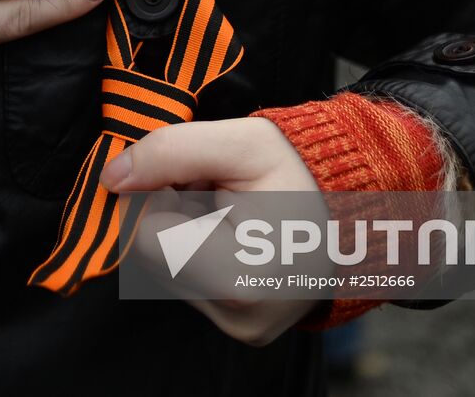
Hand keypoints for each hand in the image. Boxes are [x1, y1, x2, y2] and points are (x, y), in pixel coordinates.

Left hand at [101, 118, 328, 345]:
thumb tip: (110, 179)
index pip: (145, 233)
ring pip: (170, 270)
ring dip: (188, 232)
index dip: (164, 194)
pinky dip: (205, 254)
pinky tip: (241, 234)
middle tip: (221, 190)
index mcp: (240, 277)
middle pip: (155, 255)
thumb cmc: (305, 169)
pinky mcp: (244, 330)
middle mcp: (239, 317)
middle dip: (176, 213)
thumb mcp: (239, 143)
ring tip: (236, 211)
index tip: (200, 176)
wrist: (364, 206)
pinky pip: (193, 285)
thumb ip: (169, 153)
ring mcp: (242, 329)